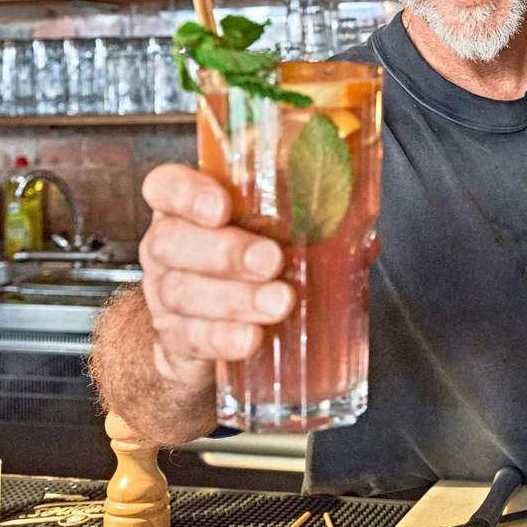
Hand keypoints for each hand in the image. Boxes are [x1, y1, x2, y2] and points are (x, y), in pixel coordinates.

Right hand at [138, 164, 292, 386]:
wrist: (208, 333)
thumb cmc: (246, 267)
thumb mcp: (271, 236)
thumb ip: (308, 226)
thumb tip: (363, 242)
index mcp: (186, 208)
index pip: (166, 187)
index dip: (187, 194)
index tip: (221, 207)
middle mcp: (166, 247)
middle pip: (173, 241)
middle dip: (226, 251)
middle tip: (271, 261)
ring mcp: (163, 295)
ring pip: (184, 292)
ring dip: (235, 298)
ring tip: (279, 304)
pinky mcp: (174, 339)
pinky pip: (190, 338)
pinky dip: (223, 338)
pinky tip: (251, 339)